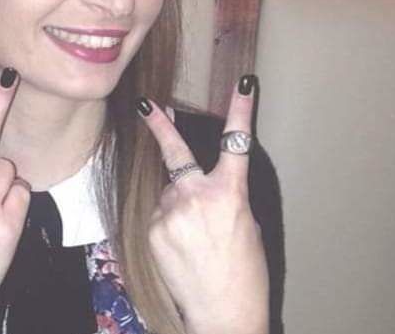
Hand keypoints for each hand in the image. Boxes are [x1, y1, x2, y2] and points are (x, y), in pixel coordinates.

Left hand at [138, 77, 268, 333]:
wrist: (222, 314)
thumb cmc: (244, 273)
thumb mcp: (246, 227)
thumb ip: (223, 197)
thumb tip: (203, 186)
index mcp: (230, 194)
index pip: (237, 143)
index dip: (240, 110)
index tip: (243, 84)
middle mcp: (196, 196)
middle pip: (175, 154)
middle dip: (160, 126)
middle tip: (148, 103)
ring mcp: (170, 212)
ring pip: (169, 193)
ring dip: (177, 204)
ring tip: (193, 238)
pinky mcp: (152, 229)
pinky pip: (159, 214)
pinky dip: (169, 222)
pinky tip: (181, 247)